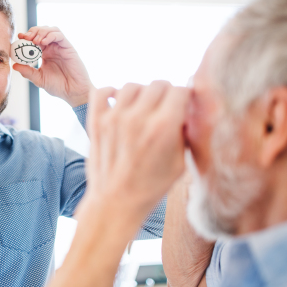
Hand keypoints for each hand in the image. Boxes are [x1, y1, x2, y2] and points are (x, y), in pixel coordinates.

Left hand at [13, 26, 93, 107]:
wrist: (73, 92)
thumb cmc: (58, 87)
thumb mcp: (39, 79)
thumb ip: (27, 72)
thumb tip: (14, 65)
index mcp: (45, 54)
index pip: (34, 39)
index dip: (26, 36)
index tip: (19, 38)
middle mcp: (53, 48)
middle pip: (42, 31)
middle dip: (33, 31)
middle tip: (26, 37)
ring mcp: (60, 47)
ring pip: (51, 30)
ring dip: (41, 32)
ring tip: (35, 41)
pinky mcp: (68, 47)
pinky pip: (59, 35)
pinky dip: (50, 35)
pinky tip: (43, 42)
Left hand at [83, 81, 189, 217]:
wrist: (115, 202)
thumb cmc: (151, 186)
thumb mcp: (180, 161)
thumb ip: (185, 131)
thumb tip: (190, 108)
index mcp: (163, 127)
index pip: (180, 90)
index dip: (185, 97)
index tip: (184, 105)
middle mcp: (138, 118)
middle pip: (159, 84)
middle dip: (166, 94)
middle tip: (165, 108)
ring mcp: (114, 118)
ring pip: (133, 85)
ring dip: (142, 93)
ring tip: (144, 108)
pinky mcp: (96, 121)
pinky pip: (102, 91)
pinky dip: (111, 92)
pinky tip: (120, 104)